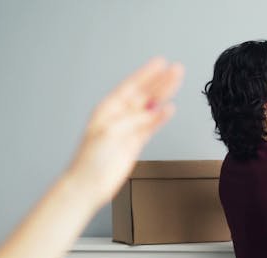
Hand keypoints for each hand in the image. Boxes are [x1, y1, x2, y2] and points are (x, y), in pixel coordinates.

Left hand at [65, 57, 183, 205]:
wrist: (89, 185)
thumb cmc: (89, 160)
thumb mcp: (111, 133)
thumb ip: (134, 120)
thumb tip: (154, 111)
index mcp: (108, 108)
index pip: (132, 86)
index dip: (147, 74)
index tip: (161, 63)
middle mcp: (119, 116)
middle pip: (144, 94)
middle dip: (160, 81)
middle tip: (176, 70)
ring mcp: (128, 129)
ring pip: (151, 107)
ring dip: (164, 95)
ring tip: (177, 82)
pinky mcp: (135, 143)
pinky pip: (151, 126)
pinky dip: (161, 118)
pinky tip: (170, 109)